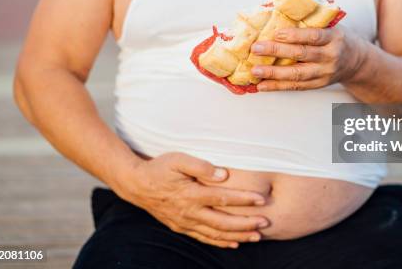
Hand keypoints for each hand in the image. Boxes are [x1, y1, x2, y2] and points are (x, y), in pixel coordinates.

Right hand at [118, 152, 268, 247]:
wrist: (136, 184)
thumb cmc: (159, 168)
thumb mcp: (178, 160)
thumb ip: (201, 166)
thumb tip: (224, 174)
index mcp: (191, 194)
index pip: (223, 198)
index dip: (244, 199)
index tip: (261, 199)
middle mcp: (189, 212)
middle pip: (223, 222)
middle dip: (246, 224)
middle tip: (265, 223)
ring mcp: (185, 222)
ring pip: (215, 234)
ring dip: (237, 236)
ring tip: (257, 237)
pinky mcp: (181, 227)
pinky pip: (204, 238)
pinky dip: (220, 242)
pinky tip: (234, 243)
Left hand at [250, 26, 365, 91]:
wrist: (357, 61)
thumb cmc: (337, 38)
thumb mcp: (331, 25)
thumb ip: (310, 20)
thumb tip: (278, 9)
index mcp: (334, 37)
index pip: (314, 36)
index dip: (295, 35)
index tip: (276, 33)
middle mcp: (330, 56)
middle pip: (302, 54)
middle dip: (277, 51)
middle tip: (257, 49)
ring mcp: (324, 73)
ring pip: (297, 74)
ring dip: (274, 73)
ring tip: (255, 70)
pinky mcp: (318, 84)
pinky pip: (296, 86)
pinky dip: (278, 86)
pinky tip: (262, 85)